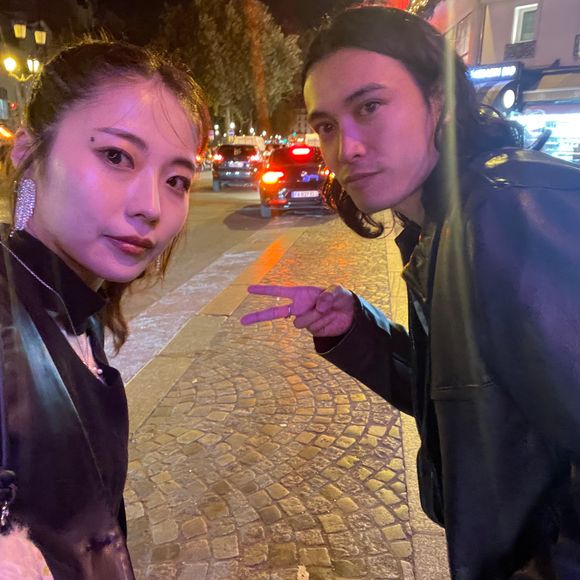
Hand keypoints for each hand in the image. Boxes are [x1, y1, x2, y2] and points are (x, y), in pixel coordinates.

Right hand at [240, 284, 354, 336]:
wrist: (350, 315)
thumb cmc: (340, 298)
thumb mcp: (337, 291)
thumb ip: (328, 295)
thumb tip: (319, 305)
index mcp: (300, 294)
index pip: (278, 291)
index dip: (264, 290)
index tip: (249, 289)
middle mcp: (299, 307)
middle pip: (274, 313)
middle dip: (258, 316)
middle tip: (242, 321)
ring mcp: (304, 320)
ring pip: (302, 322)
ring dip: (316, 316)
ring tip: (328, 311)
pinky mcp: (312, 330)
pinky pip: (314, 328)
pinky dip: (323, 323)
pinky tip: (330, 319)